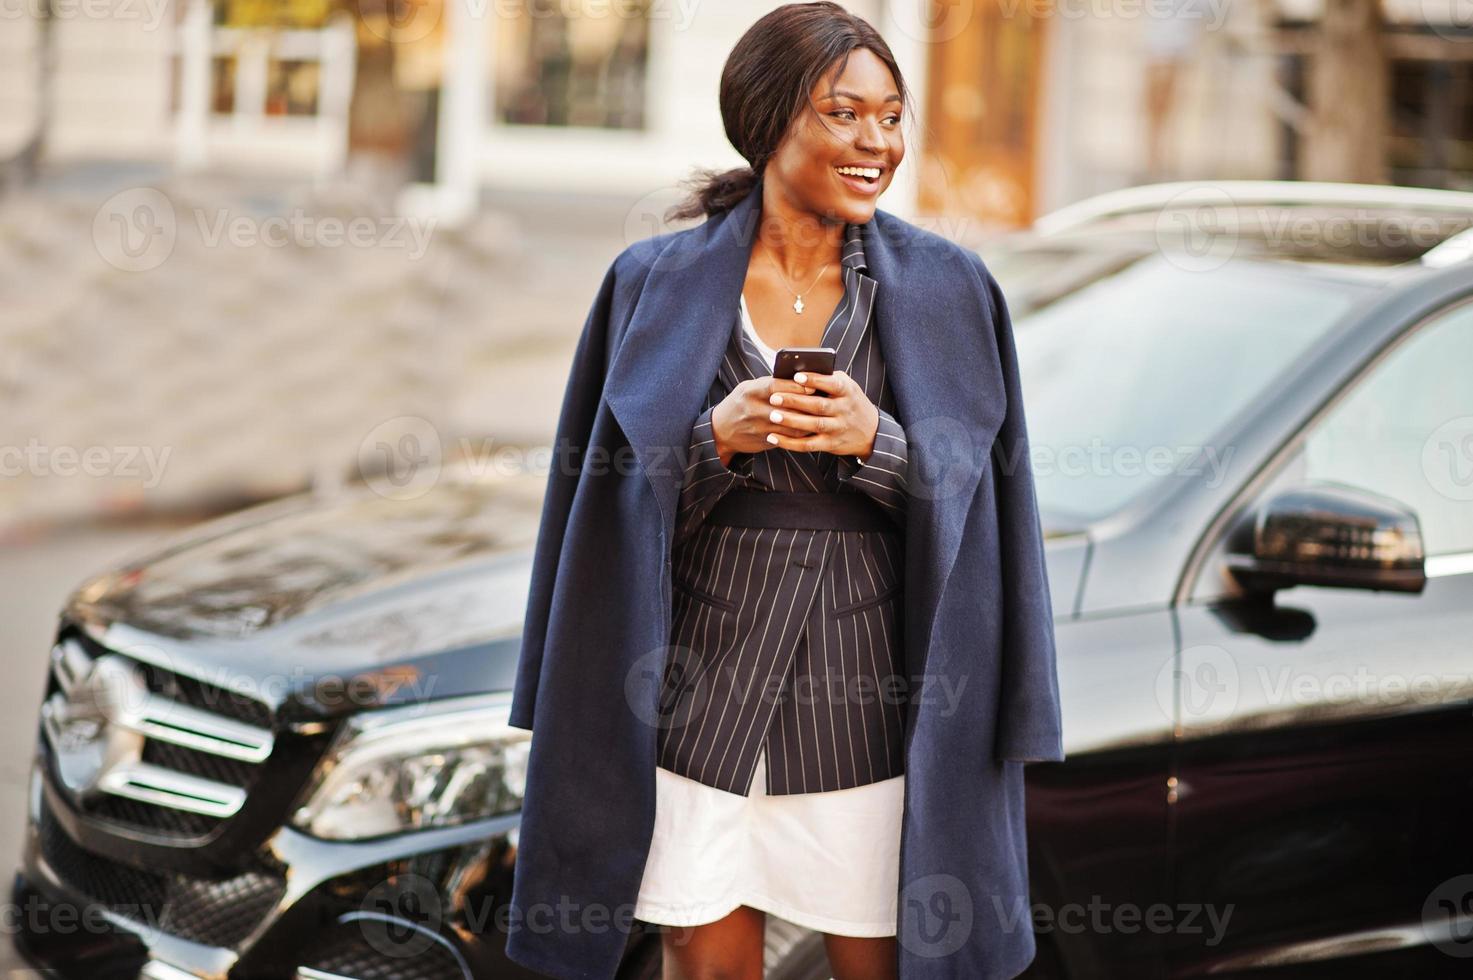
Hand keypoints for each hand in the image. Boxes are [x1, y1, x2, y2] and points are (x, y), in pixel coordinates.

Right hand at [710, 376, 820, 465]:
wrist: (720, 431)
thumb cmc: (739, 404)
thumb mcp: (748, 389)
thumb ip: (769, 384)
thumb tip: (797, 379)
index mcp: (750, 391)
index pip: (776, 386)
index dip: (795, 386)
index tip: (811, 385)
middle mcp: (753, 409)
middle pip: (786, 406)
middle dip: (806, 404)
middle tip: (822, 400)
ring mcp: (759, 427)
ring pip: (790, 424)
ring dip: (807, 419)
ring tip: (820, 414)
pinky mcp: (764, 441)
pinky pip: (788, 437)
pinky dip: (801, 432)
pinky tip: (811, 426)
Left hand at [761, 370, 879, 459]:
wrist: (871, 432)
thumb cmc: (850, 402)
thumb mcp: (847, 386)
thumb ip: (828, 378)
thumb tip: (798, 370)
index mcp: (847, 391)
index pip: (831, 384)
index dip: (814, 380)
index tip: (796, 377)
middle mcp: (843, 410)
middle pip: (818, 405)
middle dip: (795, 401)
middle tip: (774, 397)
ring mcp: (837, 428)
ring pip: (813, 425)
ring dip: (792, 421)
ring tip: (773, 415)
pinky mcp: (830, 444)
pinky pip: (808, 444)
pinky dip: (790, 442)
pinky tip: (773, 437)